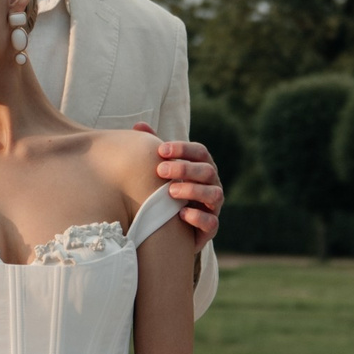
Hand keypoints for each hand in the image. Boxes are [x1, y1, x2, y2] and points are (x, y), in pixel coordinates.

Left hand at [132, 127, 222, 242]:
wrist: (176, 226)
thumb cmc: (169, 189)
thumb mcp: (164, 168)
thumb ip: (155, 147)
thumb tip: (139, 125)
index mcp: (203, 167)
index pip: (201, 151)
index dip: (183, 149)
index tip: (162, 150)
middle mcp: (213, 184)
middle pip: (208, 171)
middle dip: (185, 169)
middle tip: (160, 170)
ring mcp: (214, 206)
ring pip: (214, 195)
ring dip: (192, 191)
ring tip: (170, 192)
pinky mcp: (210, 228)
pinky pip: (212, 222)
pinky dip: (198, 217)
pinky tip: (181, 214)